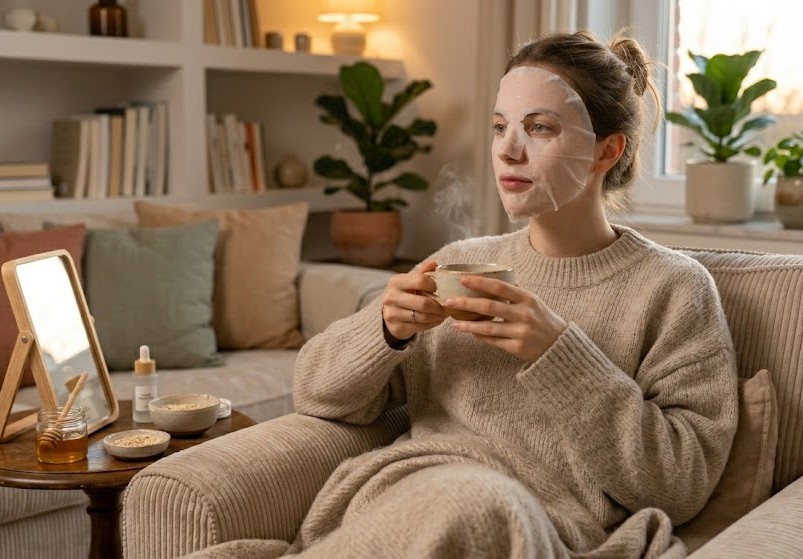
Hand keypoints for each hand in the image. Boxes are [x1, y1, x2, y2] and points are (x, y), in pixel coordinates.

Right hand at [382, 260, 446, 341]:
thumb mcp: (411, 281)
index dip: (434, 285)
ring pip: (423, 317)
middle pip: (423, 303)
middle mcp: (390, 297)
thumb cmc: (405, 294)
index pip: (420, 280)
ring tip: (445, 312)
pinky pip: (420, 327)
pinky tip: (437, 319)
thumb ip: (423, 272)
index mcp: (396, 282)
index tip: (440, 288)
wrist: (390, 313)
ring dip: (438, 315)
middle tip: (448, 305)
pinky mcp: (397, 328)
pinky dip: (432, 323)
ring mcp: (392, 314)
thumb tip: (434, 264)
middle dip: (439, 305)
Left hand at [447, 275, 567, 361]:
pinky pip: (493, 341)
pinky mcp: (517, 348)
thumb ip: (515, 293)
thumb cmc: (544, 320)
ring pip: (488, 328)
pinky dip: (480, 336)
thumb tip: (493, 279)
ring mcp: (521, 332)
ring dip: (468, 325)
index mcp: (528, 299)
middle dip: (466, 303)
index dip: (480, 282)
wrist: (560, 346)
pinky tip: (470, 332)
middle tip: (449, 301)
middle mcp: (524, 314)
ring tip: (454, 323)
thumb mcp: (534, 302)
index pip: (500, 287)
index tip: (463, 279)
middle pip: (489, 307)